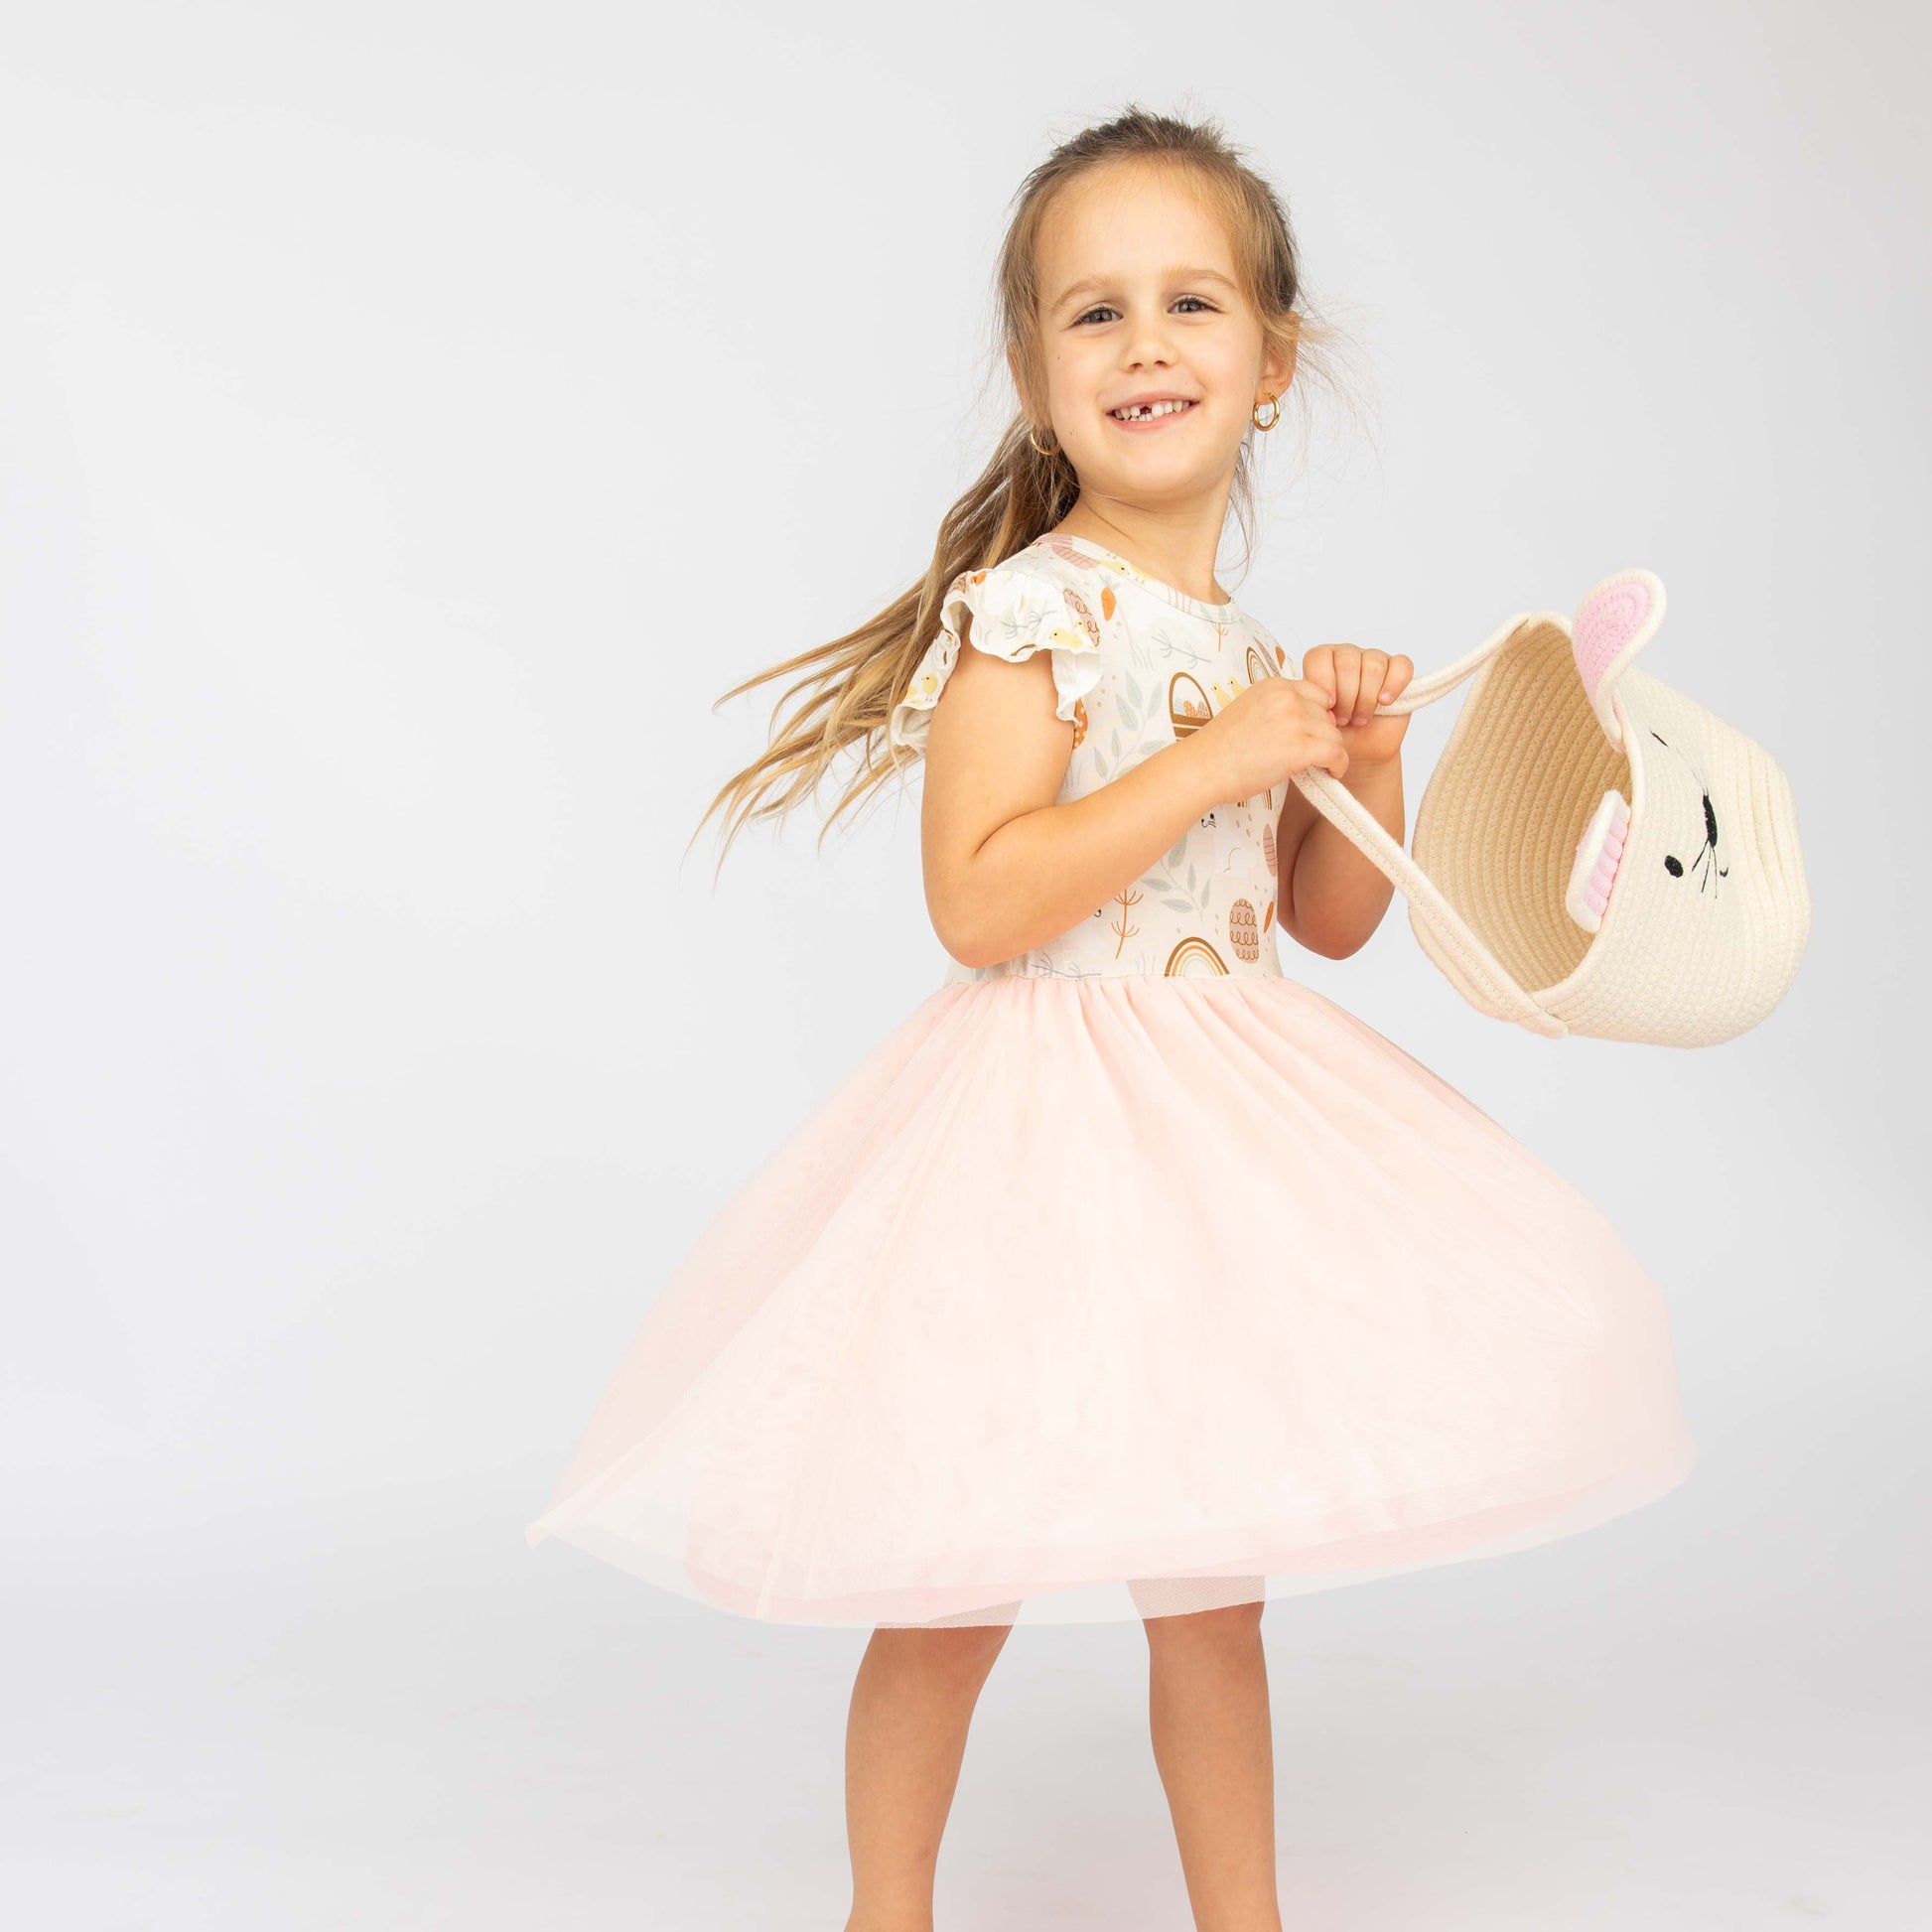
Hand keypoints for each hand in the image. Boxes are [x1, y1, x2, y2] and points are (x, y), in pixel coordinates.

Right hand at [1183, 673, 1350, 804]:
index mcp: (1274, 685)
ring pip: (1335, 735)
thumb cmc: (1219, 749)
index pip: (1318, 694)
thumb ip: (1277, 708)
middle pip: (1328, 715)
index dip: (1317, 716)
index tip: (1310, 735)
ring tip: (1318, 767)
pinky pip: (1337, 753)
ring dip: (1330, 752)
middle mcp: (1287, 697)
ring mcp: (1294, 721)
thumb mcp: (1248, 710)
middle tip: (1312, 755)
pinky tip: (1331, 773)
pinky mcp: (1300, 747)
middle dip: (1322, 735)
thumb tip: (1307, 722)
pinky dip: (1338, 765)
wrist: (1202, 769)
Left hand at [1300, 644, 1414, 766]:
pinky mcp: (1397, 671)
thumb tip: (1320, 704)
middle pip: (1348, 662)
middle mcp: (1346, 656)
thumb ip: (1310, 705)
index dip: (1324, 682)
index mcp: (1321, 662)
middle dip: (1346, 697)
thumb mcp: (1313, 721)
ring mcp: (1373, 661)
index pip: (1319, 657)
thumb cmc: (1331, 734)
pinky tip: (1384, 702)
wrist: (1357, 752)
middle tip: (1343, 719)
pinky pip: (1401, 666)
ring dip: (1366, 698)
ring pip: (1373, 666)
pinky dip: (1394, 684)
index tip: (1327, 707)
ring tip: (1360, 719)